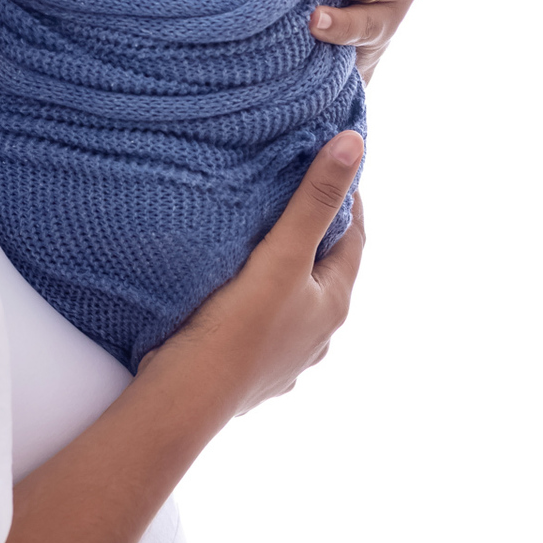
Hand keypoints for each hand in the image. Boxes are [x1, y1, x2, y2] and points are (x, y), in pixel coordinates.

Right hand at [140, 131, 364, 416]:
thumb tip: (354, 144)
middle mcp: (318, 335)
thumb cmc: (238, 326)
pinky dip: (259, 308)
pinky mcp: (254, 375)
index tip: (332, 167)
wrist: (189, 398)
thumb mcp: (282, 253)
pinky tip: (237, 301)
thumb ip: (314, 199)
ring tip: (260, 244)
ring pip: (293, 303)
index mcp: (333, 304)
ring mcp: (286, 360)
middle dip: (314, 235)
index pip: (354, 239)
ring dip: (285, 276)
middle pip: (324, 271)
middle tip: (290, 195)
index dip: (347, 201)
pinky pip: (263, 330)